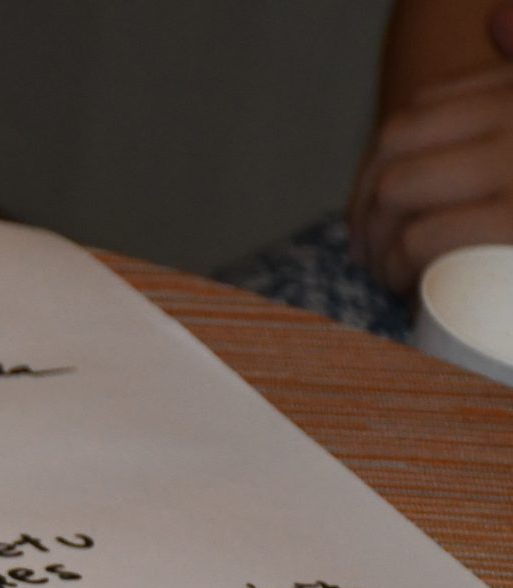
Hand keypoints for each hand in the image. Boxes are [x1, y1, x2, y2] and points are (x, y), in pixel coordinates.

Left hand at [352, 30, 512, 293]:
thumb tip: (497, 20)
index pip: (416, 113)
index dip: (376, 166)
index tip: (374, 210)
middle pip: (394, 146)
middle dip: (366, 205)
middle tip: (371, 254)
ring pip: (397, 189)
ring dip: (376, 239)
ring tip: (391, 274)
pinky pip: (424, 236)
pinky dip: (399, 264)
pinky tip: (407, 287)